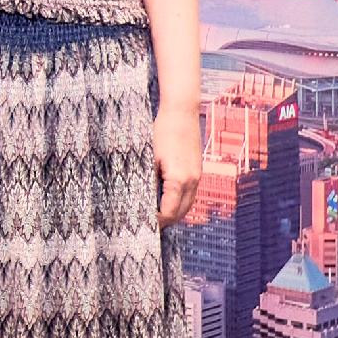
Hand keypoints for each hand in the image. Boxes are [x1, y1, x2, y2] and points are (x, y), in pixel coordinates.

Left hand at [154, 107, 203, 225]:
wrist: (181, 112)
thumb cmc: (161, 131)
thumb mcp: (148, 158)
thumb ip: (147, 181)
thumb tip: (139, 201)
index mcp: (179, 180)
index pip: (168, 212)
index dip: (156, 222)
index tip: (143, 225)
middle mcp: (192, 181)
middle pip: (181, 213)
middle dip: (166, 222)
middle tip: (148, 225)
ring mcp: (197, 176)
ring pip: (188, 205)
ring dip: (174, 213)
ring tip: (156, 216)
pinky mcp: (198, 170)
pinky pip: (190, 194)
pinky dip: (180, 202)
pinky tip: (166, 200)